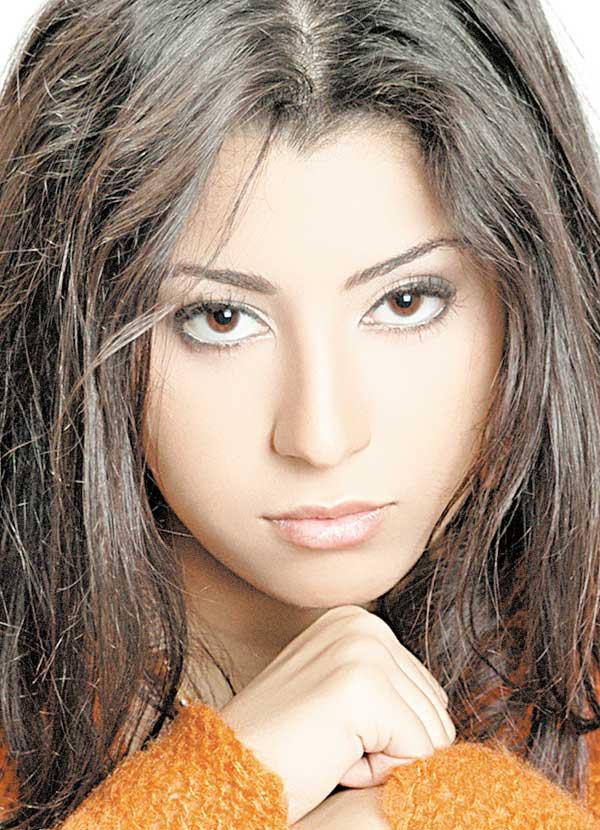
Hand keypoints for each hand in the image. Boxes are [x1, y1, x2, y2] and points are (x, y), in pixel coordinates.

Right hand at [219, 604, 454, 823]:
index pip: (426, 693)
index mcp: (358, 621)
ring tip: (330, 745)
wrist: (228, 769)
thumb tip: (444, 715)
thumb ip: (387, 688)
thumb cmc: (283, 747)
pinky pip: (419, 753)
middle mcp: (364, 624)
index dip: (387, 732)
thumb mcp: (339, 696)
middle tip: (329, 740)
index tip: (331, 728)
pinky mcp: (364, 685)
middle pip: (436, 710)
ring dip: (385, 758)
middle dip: (391, 744)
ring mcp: (363, 649)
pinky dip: (378, 772)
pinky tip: (332, 756)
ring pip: (433, 734)